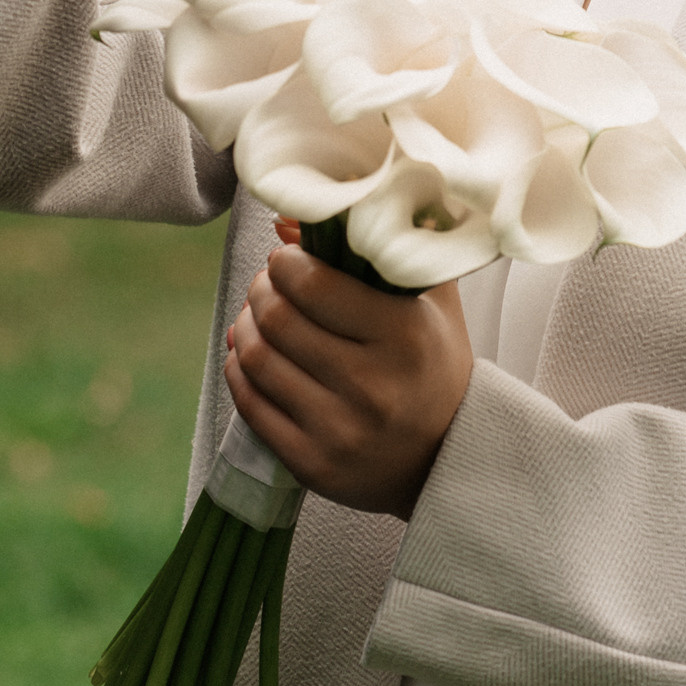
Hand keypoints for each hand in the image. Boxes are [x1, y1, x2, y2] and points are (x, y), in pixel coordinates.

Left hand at [224, 230, 473, 519]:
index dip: (285, 263)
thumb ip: (373, 247)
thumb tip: (289, 221)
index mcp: (405, 337)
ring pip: (257, 360)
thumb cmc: (433, 362)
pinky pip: (250, 405)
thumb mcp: (426, 298)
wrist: (447, 457)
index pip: (312, 283)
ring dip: (244, 326)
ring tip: (257, 317)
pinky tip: (250, 355)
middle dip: (261, 290)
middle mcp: (372, 387)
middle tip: (269, 285)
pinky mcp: (313, 465)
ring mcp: (340, 431)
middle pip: (277, 319)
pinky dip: (238, 370)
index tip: (288, 259)